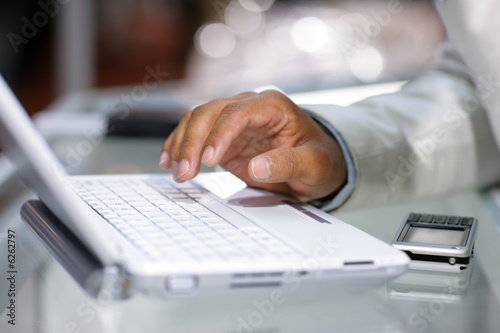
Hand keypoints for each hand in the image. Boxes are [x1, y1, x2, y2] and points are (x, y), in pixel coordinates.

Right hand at [159, 90, 346, 201]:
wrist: (315, 164)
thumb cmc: (319, 160)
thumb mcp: (315, 166)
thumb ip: (289, 164)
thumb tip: (258, 167)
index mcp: (272, 107)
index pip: (237, 112)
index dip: (219, 134)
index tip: (208, 160)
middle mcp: (249, 107)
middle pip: (210, 112)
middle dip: (193, 142)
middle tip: (185, 173)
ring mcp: (234, 120)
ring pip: (197, 120)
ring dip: (183, 144)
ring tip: (178, 172)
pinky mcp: (224, 136)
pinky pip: (196, 134)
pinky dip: (180, 144)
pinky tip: (170, 160)